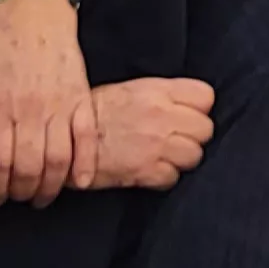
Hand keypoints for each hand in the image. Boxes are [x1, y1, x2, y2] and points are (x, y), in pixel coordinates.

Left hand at [0, 0, 91, 206]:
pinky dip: (86, 164)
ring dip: (50, 187)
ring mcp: (60, 106)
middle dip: (21, 192)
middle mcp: (30, 110)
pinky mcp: (82, 99)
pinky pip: (87, 139)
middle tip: (15, 198)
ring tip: (41, 196)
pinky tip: (79, 182)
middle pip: (28, 168)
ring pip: (58, 160)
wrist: (36, 9)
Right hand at [77, 77, 213, 189]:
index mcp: (157, 91)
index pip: (205, 97)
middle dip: (194, 136)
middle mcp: (161, 116)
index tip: (187, 115)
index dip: (198, 108)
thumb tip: (184, 105)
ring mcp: (155, 144)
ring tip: (163, 156)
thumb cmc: (93, 113)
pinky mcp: (145, 171)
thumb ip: (161, 95)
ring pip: (195, 155)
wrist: (63, 138)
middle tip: (176, 139)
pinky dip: (164, 177)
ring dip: (182, 158)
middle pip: (205, 129)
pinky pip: (173, 177)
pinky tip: (149, 170)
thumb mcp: (129, 90)